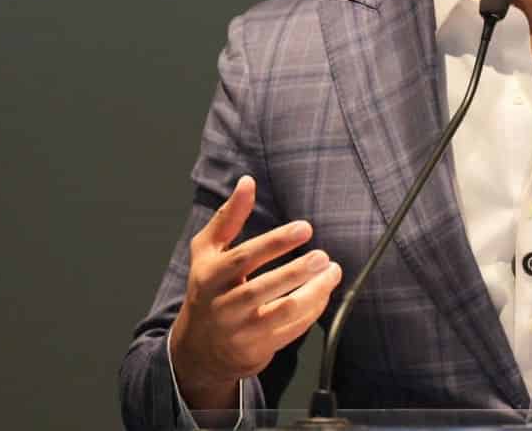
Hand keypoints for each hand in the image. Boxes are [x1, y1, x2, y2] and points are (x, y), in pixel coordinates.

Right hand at [168, 175, 342, 409]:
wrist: (198, 349)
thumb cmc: (207, 290)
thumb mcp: (207, 252)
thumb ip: (228, 217)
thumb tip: (247, 182)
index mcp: (210, 277)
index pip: (244, 258)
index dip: (275, 243)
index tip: (304, 228)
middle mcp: (223, 306)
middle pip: (261, 289)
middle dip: (296, 271)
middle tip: (323, 256)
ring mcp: (240, 331)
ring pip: (281, 313)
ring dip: (312, 293)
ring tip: (332, 272)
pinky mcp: (257, 349)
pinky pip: (290, 331)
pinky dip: (311, 312)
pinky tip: (324, 293)